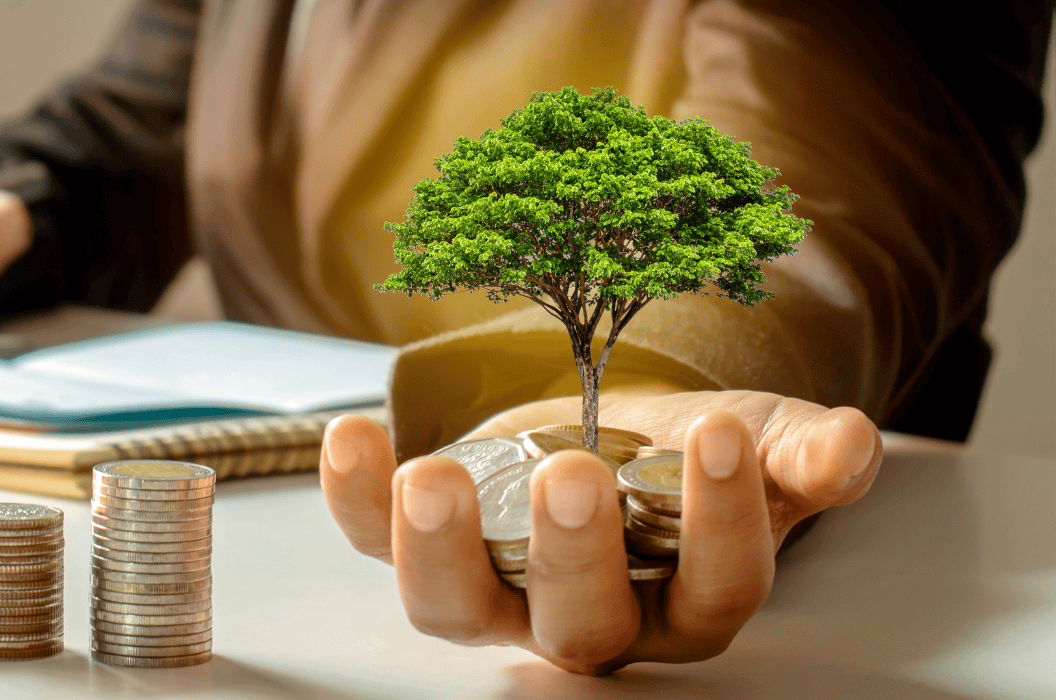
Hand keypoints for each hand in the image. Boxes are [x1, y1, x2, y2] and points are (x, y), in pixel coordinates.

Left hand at [318, 389, 882, 674]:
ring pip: (454, 611)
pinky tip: (352, 439)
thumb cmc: (684, 452)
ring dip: (435, 552)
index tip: (719, 436)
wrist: (606, 422)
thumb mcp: (757, 441)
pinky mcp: (427, 543)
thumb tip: (847, 447)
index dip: (721, 523)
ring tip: (431, 479)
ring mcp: (495, 587)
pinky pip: (369, 543)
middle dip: (574, 556)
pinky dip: (351, 497)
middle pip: (580, 626)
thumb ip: (800, 454)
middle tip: (572, 476)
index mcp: (685, 598)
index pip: (715, 587)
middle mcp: (588, 614)